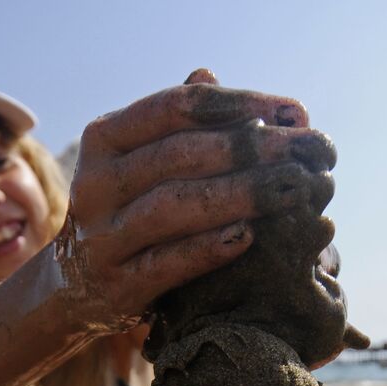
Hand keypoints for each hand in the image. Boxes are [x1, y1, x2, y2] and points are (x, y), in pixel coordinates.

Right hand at [57, 69, 333, 333]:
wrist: (77, 286)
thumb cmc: (133, 212)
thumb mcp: (148, 164)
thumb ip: (192, 130)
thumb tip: (249, 98)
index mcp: (106, 138)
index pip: (177, 106)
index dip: (240, 104)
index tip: (297, 114)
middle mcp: (96, 183)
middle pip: (179, 154)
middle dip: (251, 148)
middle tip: (309, 151)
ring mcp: (102, 236)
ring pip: (173, 205)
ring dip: (240, 194)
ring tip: (292, 189)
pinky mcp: (118, 284)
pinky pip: (167, 262)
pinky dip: (209, 248)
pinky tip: (250, 235)